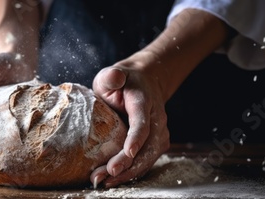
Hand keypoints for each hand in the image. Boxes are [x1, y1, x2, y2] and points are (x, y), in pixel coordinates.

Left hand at [90, 61, 169, 187]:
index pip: (143, 122)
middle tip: (107, 174)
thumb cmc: (123, 81)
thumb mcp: (112, 74)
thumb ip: (112, 76)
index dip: (136, 138)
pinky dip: (132, 172)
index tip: (127, 152)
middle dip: (129, 163)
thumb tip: (114, 77)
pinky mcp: (155, 143)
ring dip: (129, 172)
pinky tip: (114, 179)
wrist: (144, 83)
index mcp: (144, 102)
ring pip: (149, 157)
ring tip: (106, 181)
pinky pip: (146, 160)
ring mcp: (159, 133)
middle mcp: (157, 120)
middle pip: (148, 146)